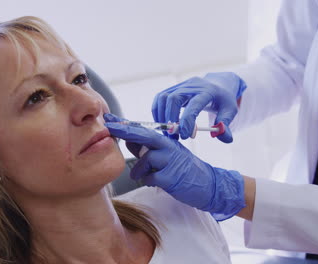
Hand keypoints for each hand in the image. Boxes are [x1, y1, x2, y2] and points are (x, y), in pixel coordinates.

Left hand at [104, 113, 245, 219]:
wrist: (208, 184)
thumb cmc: (182, 169)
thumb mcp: (165, 155)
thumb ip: (147, 149)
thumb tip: (127, 141)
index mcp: (166, 141)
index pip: (143, 130)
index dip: (125, 124)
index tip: (109, 119)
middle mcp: (169, 147)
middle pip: (144, 136)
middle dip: (125, 131)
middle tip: (110, 128)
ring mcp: (171, 161)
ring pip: (146, 159)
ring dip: (139, 170)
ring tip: (141, 176)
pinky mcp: (172, 177)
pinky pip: (151, 178)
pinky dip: (149, 181)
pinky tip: (155, 183)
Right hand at [152, 72, 245, 141]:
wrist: (217, 85)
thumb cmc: (223, 101)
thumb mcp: (230, 111)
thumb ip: (225, 125)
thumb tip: (224, 138)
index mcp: (208, 91)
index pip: (194, 104)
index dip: (187, 120)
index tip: (185, 136)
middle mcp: (192, 86)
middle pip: (174, 98)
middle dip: (170, 119)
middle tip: (174, 136)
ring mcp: (181, 85)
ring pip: (163, 97)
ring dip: (162, 116)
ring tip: (168, 133)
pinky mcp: (173, 88)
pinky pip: (160, 98)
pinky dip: (158, 111)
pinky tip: (164, 124)